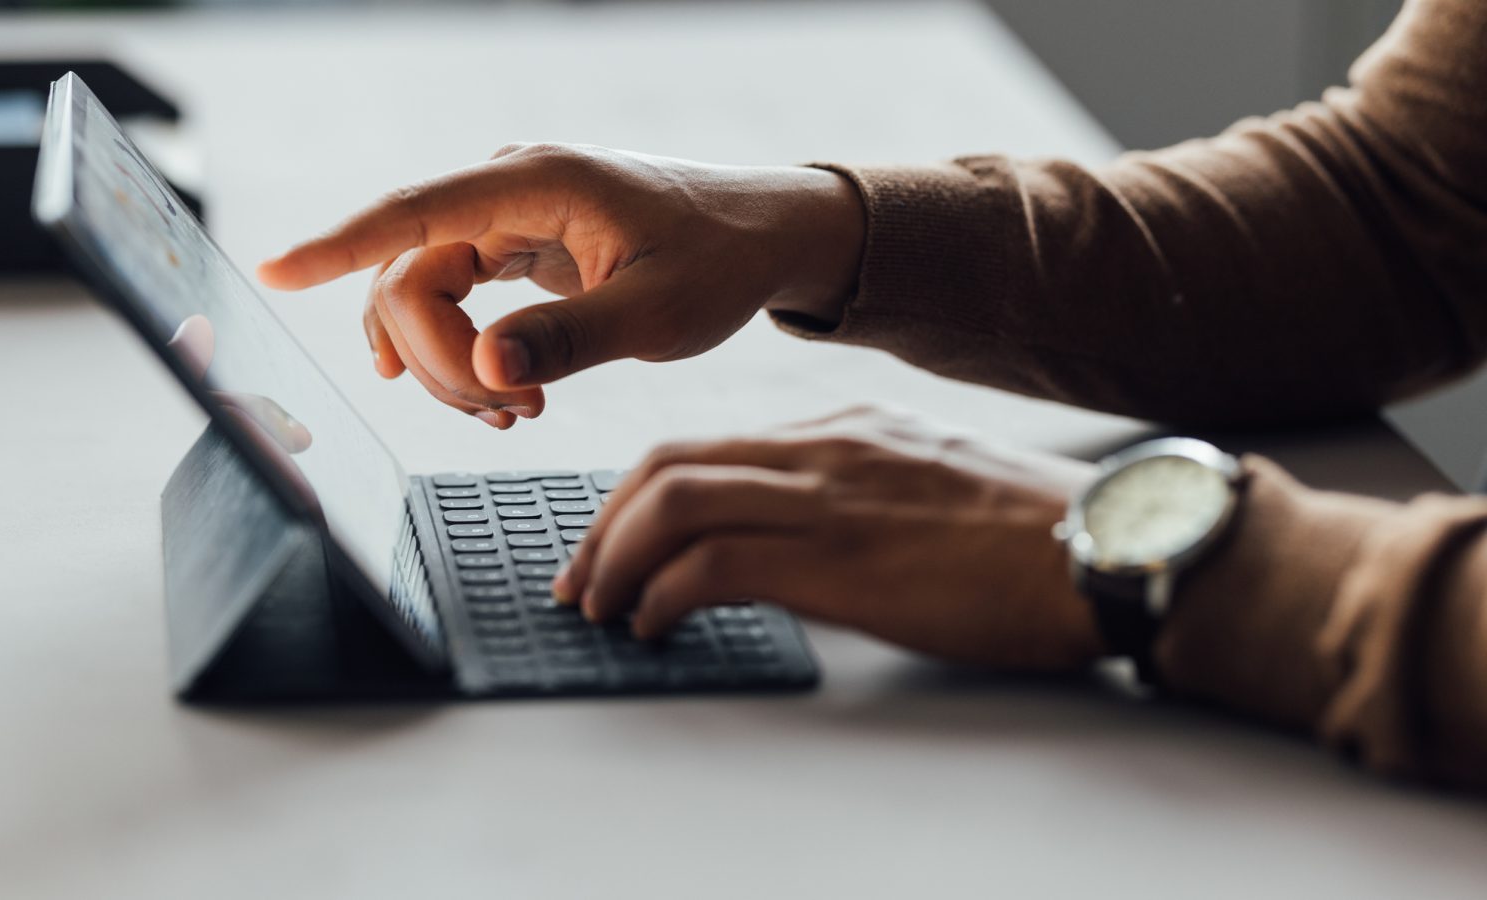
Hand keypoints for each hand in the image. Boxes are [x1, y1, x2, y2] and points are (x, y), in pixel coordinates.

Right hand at [258, 143, 863, 427]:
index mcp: (538, 182)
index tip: (271, 271)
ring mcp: (510, 216)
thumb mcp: (657, 314)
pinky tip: (496, 394)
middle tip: (508, 414)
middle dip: (438, 358)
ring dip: (450, 365)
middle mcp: (510, 188)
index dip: (336, 246)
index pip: (412, 214)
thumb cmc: (720, 263)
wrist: (764, 239)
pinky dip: (465, 353)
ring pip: (425, 294)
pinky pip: (455, 298)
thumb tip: (487, 366)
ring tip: (516, 412)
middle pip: (410, 275)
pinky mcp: (518, 245)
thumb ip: (571, 339)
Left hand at [554, 406, 1106, 669]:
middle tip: (580, 578)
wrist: (1109, 545)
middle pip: (667, 464)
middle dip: (602, 523)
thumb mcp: (931, 483)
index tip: (614, 540)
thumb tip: (799, 535)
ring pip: (673, 502)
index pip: (706, 446)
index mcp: (844, 428)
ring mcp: (830, 496)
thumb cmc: (1034, 534)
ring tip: (601, 608)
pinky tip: (656, 626)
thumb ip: (859, 490)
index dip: (637, 496)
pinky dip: (662, 594)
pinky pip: (713, 562)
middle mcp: (824, 448)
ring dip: (615, 559)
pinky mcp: (841, 557)